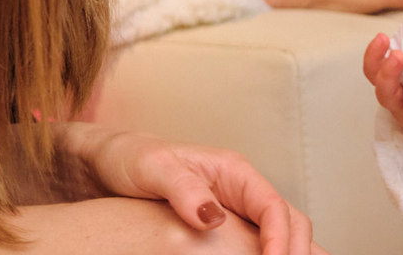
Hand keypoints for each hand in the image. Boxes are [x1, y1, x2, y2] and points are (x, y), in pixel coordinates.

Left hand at [55, 123, 315, 254]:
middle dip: (297, 250)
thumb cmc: (129, 158)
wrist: (105, 164)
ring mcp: (236, 211)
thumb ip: (184, 189)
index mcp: (234, 171)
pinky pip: (257, 245)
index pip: (274, 206)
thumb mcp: (152, 168)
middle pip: (290, 221)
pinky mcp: (224, 230)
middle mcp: (242, 190)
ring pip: (280, 234)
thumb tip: (213, 218)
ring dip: (288, 254)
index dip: (281, 238)